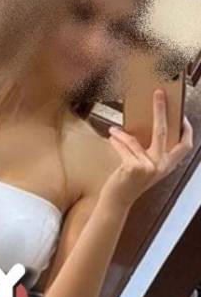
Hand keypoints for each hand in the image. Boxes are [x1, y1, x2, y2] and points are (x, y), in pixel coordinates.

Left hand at [102, 89, 193, 207]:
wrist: (116, 203)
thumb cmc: (128, 184)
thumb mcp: (145, 169)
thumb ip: (149, 154)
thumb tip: (146, 129)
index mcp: (167, 166)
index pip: (185, 146)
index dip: (186, 130)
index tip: (182, 115)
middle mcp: (161, 166)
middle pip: (164, 131)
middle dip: (161, 110)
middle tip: (158, 93)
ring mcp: (149, 167)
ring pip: (136, 140)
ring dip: (123, 133)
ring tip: (114, 129)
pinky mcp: (134, 167)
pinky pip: (125, 147)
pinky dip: (117, 141)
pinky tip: (112, 136)